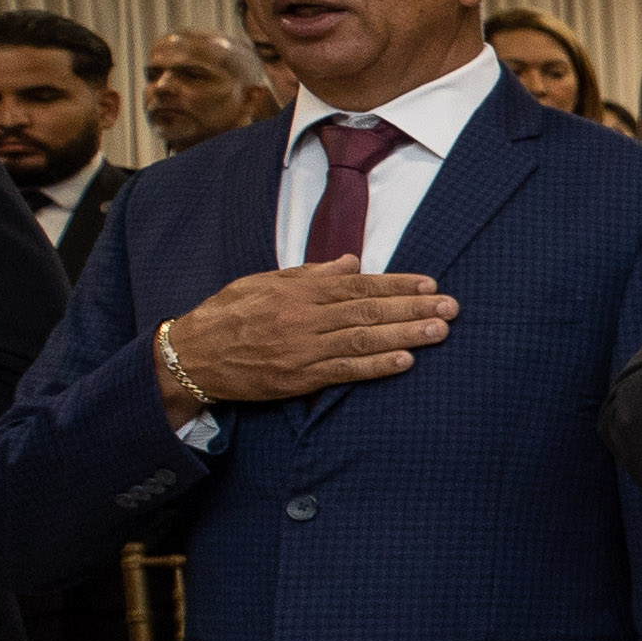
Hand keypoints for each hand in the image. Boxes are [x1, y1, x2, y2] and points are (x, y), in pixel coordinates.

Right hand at [159, 261, 455, 415]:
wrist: (191, 356)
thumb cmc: (228, 314)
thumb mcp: (264, 282)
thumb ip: (310, 273)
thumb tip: (351, 262)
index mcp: (297, 291)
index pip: (357, 285)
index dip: (396, 285)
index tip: (428, 284)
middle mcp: (303, 318)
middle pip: (368, 310)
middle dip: (412, 308)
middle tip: (450, 306)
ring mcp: (302, 349)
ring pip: (363, 340)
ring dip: (405, 335)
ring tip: (440, 331)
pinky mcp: (298, 378)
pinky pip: (344, 371)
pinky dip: (376, 366)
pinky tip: (406, 361)